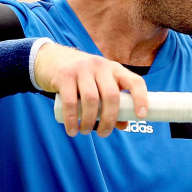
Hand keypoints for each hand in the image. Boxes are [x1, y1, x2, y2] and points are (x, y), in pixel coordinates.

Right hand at [33, 43, 147, 136]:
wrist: (50, 58)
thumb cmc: (81, 76)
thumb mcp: (99, 84)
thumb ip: (111, 102)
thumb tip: (124, 125)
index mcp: (115, 69)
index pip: (135, 81)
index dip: (141, 98)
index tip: (141, 116)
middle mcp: (101, 66)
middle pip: (112, 95)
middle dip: (109, 119)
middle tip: (104, 133)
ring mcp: (82, 69)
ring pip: (92, 99)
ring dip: (89, 121)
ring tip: (85, 131)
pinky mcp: (65, 75)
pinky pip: (71, 101)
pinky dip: (72, 119)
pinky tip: (72, 130)